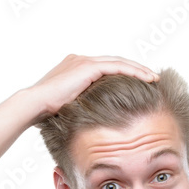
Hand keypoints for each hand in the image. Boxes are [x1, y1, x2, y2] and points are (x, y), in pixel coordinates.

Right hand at [27, 54, 159, 119]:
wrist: (35, 105)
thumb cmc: (46, 114)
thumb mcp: (69, 110)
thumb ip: (82, 110)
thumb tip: (92, 126)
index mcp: (76, 69)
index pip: (106, 70)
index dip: (123, 76)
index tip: (138, 85)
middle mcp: (81, 61)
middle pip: (115, 63)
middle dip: (135, 70)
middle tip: (152, 78)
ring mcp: (84, 62)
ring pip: (118, 62)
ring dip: (138, 69)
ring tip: (154, 78)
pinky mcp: (87, 66)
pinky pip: (117, 66)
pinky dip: (133, 71)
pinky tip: (147, 78)